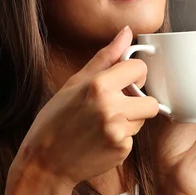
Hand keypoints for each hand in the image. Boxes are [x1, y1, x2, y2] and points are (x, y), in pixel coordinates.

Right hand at [13, 26, 159, 188]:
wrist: (45, 162)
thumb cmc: (56, 119)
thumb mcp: (76, 82)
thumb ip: (107, 56)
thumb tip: (127, 32)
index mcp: (99, 85)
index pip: (140, 69)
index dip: (134, 74)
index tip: (124, 81)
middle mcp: (111, 108)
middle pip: (150, 100)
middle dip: (138, 101)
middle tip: (117, 104)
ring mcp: (118, 131)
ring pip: (143, 120)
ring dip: (130, 120)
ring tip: (104, 123)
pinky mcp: (121, 151)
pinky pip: (133, 138)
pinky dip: (121, 138)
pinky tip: (101, 139)